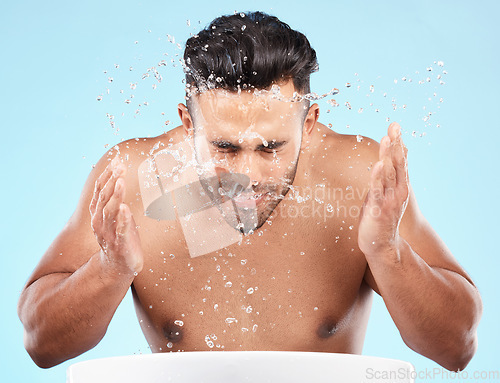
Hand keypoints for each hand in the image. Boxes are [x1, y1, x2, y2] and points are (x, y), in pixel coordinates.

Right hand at [89, 156, 143, 274]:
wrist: (119, 266)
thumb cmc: (120, 236)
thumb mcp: (116, 214)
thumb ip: (115, 197)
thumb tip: (119, 173)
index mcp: (98, 213)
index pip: (100, 190)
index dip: (107, 175)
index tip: (116, 161)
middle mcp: (100, 222)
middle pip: (104, 198)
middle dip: (112, 181)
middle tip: (120, 167)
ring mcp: (109, 234)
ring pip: (110, 212)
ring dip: (115, 196)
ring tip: (120, 182)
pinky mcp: (120, 245)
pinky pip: (121, 230)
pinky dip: (123, 219)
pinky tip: (125, 208)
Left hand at [358, 122, 409, 257]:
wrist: (381, 245)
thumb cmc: (379, 217)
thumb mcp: (385, 194)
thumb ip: (388, 177)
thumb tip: (387, 160)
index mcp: (399, 186)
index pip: (399, 160)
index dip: (397, 143)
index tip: (395, 126)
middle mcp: (397, 191)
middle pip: (396, 163)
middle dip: (395, 143)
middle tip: (395, 126)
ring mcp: (389, 200)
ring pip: (389, 174)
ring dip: (388, 155)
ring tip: (387, 139)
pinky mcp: (377, 209)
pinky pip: (377, 190)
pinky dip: (378, 177)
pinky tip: (379, 165)